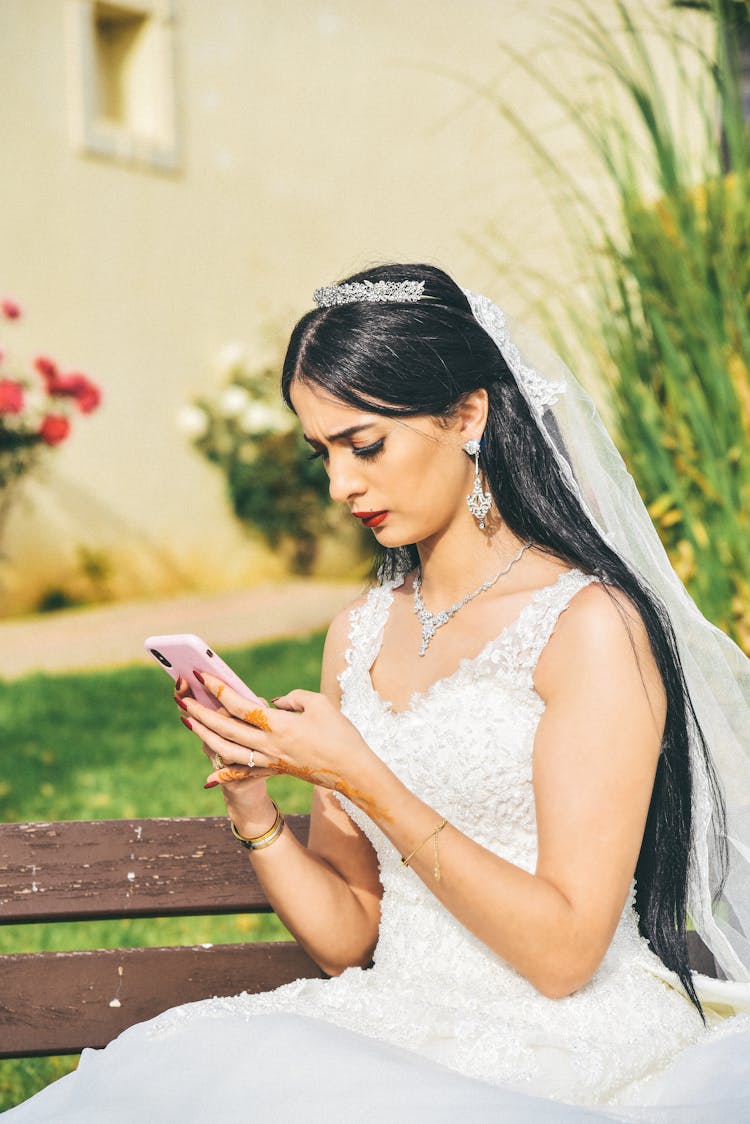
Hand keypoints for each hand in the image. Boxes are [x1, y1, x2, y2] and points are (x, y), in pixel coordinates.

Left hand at [176, 674, 374, 797]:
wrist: (352, 772)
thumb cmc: (340, 734)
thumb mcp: (319, 704)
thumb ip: (293, 698)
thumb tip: (274, 703)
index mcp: (279, 725)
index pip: (241, 705)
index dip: (219, 690)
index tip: (203, 676)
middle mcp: (269, 746)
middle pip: (226, 729)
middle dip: (202, 714)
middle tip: (184, 700)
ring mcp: (270, 761)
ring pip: (228, 751)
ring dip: (206, 737)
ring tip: (191, 724)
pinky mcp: (275, 771)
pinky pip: (244, 773)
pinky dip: (224, 774)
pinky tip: (209, 775)